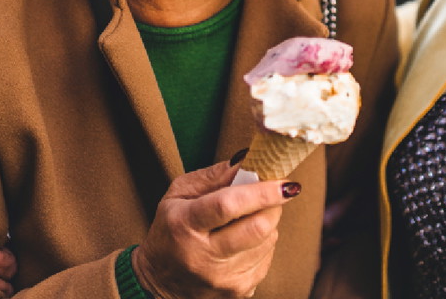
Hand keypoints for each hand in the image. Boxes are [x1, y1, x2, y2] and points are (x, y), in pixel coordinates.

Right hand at [130, 158, 300, 298]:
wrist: (160, 281)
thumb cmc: (171, 229)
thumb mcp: (179, 194)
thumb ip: (214, 176)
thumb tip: (249, 160)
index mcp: (185, 224)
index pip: (228, 205)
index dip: (261, 192)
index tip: (285, 182)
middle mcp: (204, 257)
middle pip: (257, 227)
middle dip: (273, 205)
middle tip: (271, 193)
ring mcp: (223, 279)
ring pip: (268, 241)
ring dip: (267, 223)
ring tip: (246, 219)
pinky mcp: (238, 291)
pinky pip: (267, 258)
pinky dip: (263, 243)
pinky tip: (243, 241)